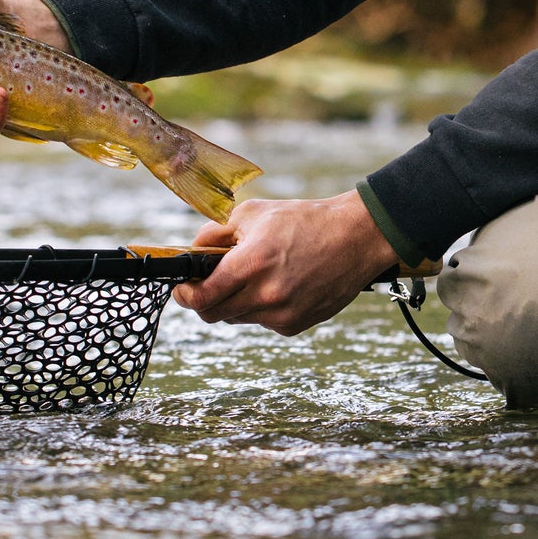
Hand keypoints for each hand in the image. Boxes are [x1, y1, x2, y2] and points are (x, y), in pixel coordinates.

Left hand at [172, 192, 396, 334]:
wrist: (355, 238)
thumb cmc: (304, 220)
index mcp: (252, 264)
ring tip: (255, 276)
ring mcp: (282, 314)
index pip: (202, 298)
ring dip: (236, 302)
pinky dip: (261, 307)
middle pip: (214, 314)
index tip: (182, 288)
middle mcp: (266, 295)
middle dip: (205, 299)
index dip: (184, 295)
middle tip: (209, 283)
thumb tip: (192, 252)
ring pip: (238, 318)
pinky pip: (263, 322)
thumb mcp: (253, 213)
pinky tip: (279, 285)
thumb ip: (214, 233)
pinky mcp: (295, 325)